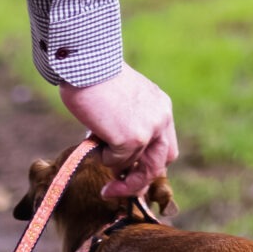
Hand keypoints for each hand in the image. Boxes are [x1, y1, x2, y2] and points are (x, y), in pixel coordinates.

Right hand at [57, 63, 178, 200]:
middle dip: (138, 182)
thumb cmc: (95, 75)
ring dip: (111, 162)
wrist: (87, 62)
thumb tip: (116, 154)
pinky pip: (115, 162)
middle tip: (113, 190)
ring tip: (94, 140)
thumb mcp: (123, 99)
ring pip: (132, 165)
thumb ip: (128, 122)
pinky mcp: (132, 140)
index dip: (150, 164)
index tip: (131, 173)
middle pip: (159, 164)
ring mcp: (148, 131)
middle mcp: (161, 119)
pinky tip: (93, 132)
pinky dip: (101, 155)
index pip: (166, 147)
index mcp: (161, 107)